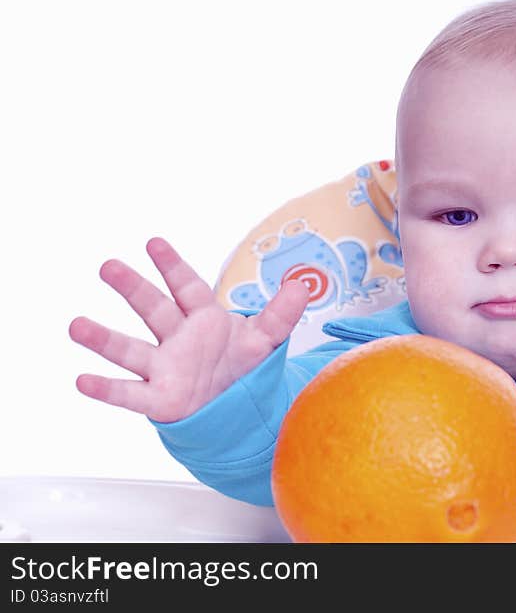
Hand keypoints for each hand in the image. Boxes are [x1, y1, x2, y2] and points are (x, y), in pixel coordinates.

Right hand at [69, 237, 309, 422]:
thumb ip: (282, 314)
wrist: (236, 408)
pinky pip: (128, 393)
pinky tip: (82, 380)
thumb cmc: (242, 366)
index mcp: (204, 318)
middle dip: (133, 288)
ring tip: (76, 325)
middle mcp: (178, 338)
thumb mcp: (266, 340)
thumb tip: (303, 285)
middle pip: (153, 309)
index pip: (187, 287)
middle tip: (108, 267)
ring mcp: (164, 367)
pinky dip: (106, 389)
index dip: (173, 266)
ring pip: (131, 349)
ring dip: (104, 338)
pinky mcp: (158, 399)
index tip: (154, 242)